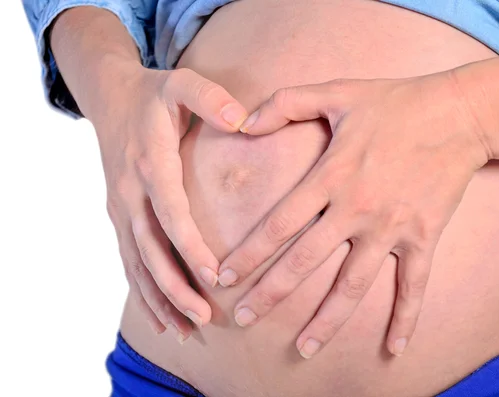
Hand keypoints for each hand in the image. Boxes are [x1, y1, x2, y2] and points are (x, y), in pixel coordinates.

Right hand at [92, 61, 247, 340]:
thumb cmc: (154, 94)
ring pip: (137, 263)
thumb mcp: (181, 83)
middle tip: (204, 318)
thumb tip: (243, 120)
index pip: (171, 214)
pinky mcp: (120, 216)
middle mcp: (131, 192)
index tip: (214, 275)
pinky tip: (163, 318)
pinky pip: (129, 261)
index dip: (190, 246)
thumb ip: (211, 98)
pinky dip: (143, 292)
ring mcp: (121, 207)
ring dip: (159, 298)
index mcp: (151, 164)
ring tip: (186, 330)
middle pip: (150, 250)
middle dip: (175, 287)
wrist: (110, 97)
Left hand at [217, 74, 489, 355]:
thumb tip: (242, 121)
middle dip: (270, 293)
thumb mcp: (336, 92)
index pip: (279, 224)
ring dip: (327, 321)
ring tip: (304, 350)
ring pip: (353, 286)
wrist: (460, 114)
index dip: (248, 253)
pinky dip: (405, 318)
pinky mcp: (424, 237)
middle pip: (305, 262)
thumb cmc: (395, 102)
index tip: (224, 277)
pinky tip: (394, 350)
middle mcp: (357, 210)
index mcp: (331, 177)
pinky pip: (414, 286)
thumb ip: (285, 103)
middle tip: (242, 318)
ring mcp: (392, 228)